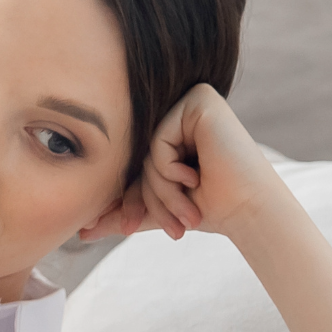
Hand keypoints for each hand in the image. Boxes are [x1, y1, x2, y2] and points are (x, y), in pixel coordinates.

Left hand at [78, 83, 279, 243]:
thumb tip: (82, 229)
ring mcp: (189, 102)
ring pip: (144, 150)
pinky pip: (157, 140)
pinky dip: (170, 169)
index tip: (125, 228)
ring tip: (187, 212)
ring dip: (161, 190)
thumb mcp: (157, 208)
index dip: (126, 198)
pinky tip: (195, 177)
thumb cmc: (209, 209)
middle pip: (135, 156)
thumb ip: (122, 211)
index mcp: (170, 130)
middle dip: (146, 199)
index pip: (131, 162)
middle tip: (171, 229)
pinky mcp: (198, 101)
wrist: (250, 212)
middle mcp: (179, 111)